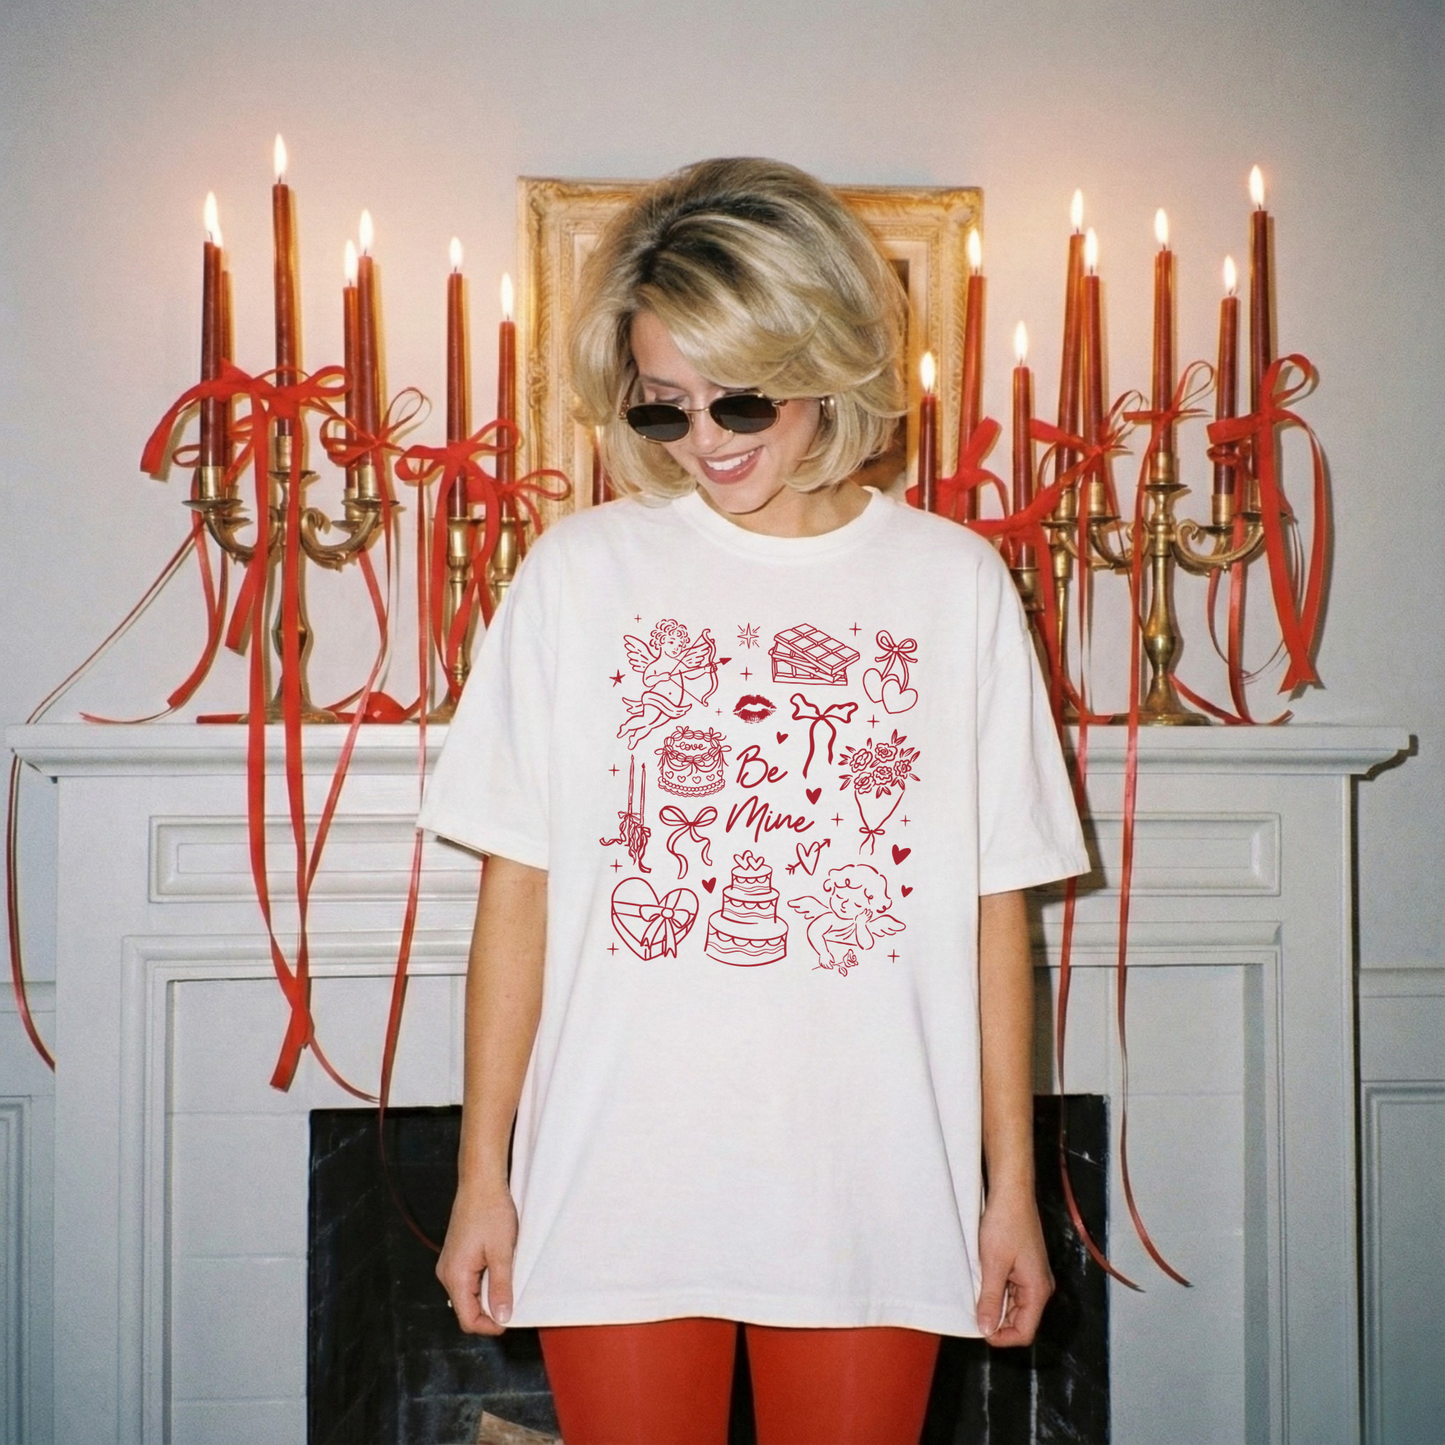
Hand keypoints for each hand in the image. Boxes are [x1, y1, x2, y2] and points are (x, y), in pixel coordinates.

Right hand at [435, 1180, 517, 1334]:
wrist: (481, 1183)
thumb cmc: (490, 1211)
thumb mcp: (501, 1252)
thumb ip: (501, 1287)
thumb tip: (502, 1316)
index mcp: (455, 1276)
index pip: (467, 1319)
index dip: (489, 1325)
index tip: (510, 1320)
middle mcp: (447, 1273)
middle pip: (467, 1309)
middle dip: (490, 1311)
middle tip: (513, 1299)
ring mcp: (450, 1264)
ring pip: (468, 1295)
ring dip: (488, 1295)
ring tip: (508, 1280)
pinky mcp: (456, 1256)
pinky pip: (468, 1280)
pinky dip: (484, 1282)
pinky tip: (499, 1269)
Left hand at [976, 1186, 1053, 1347]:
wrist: (1011, 1193)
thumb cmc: (1006, 1223)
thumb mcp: (993, 1264)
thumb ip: (990, 1298)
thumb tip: (986, 1328)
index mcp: (1038, 1290)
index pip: (1024, 1331)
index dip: (1002, 1337)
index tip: (980, 1330)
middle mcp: (1040, 1286)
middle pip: (1020, 1321)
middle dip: (998, 1321)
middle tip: (974, 1310)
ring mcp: (1032, 1276)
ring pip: (1014, 1306)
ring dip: (996, 1305)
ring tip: (977, 1292)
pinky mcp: (1024, 1266)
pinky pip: (1011, 1290)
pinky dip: (997, 1291)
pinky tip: (982, 1280)